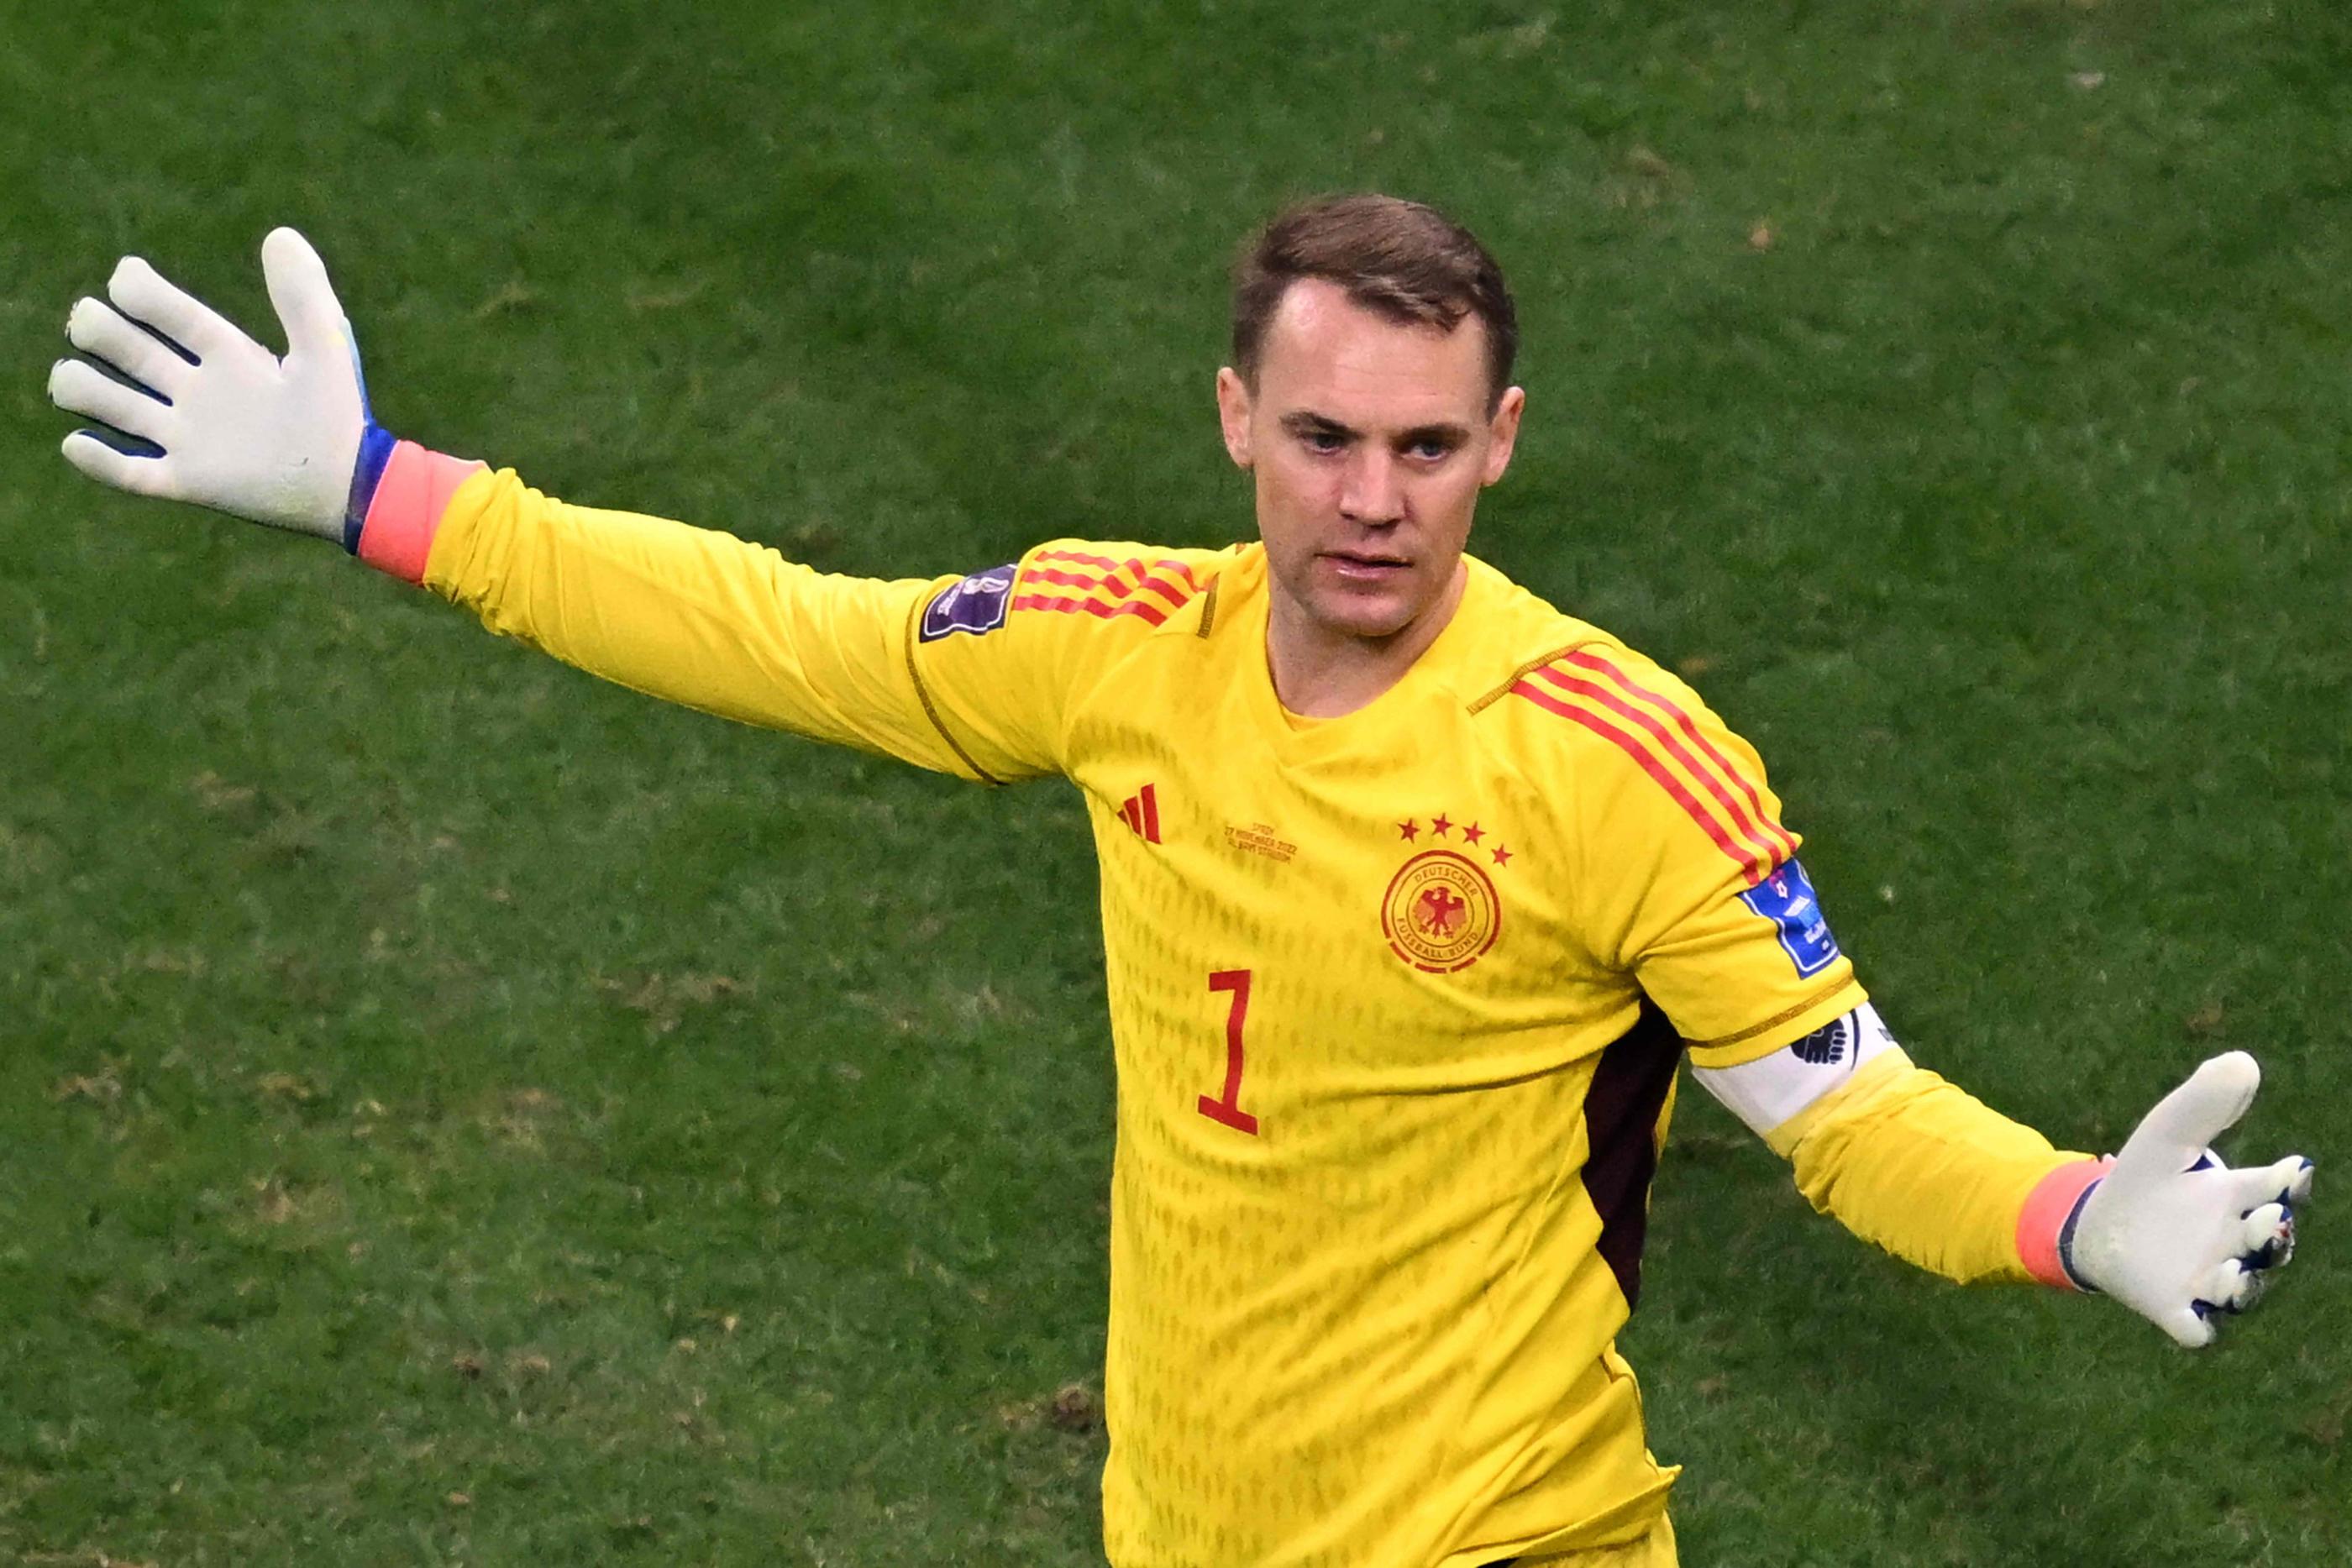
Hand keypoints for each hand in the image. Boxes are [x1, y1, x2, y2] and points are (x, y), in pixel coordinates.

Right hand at [49, 228, 369, 540]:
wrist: (349, 486)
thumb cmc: (339, 417)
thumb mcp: (324, 350)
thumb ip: (303, 297)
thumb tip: (281, 234)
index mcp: (227, 356)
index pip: (168, 312)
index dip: (140, 289)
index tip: (126, 277)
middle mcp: (199, 393)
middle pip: (129, 352)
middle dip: (98, 331)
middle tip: (90, 324)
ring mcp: (189, 438)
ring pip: (116, 406)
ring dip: (81, 388)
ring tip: (70, 379)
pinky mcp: (187, 482)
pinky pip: (129, 473)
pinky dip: (97, 461)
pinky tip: (77, 444)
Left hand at [2068, 1052, 2312, 1347]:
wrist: (2097, 1222)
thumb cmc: (2146, 1177)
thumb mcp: (2167, 1134)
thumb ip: (2203, 1103)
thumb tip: (2240, 1061)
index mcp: (2241, 1197)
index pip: (2283, 1189)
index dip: (2293, 1182)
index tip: (2292, 1169)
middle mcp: (2235, 1242)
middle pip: (2271, 1244)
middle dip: (2274, 1234)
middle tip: (2268, 1217)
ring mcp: (2209, 1279)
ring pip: (2244, 1291)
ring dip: (2242, 1283)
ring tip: (2229, 1269)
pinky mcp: (2176, 1308)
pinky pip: (2197, 1329)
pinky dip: (2199, 1325)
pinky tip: (2190, 1313)